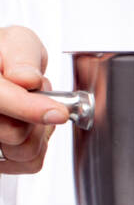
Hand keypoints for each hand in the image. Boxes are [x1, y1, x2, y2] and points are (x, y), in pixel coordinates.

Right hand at [0, 25, 68, 173]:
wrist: (1, 70)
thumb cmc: (4, 57)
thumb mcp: (16, 42)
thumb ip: (21, 57)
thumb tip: (26, 79)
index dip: (28, 108)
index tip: (57, 112)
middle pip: (14, 133)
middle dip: (37, 113)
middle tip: (34, 93)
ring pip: (23, 151)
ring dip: (38, 128)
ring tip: (30, 107)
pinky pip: (29, 162)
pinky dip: (39, 144)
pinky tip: (28, 125)